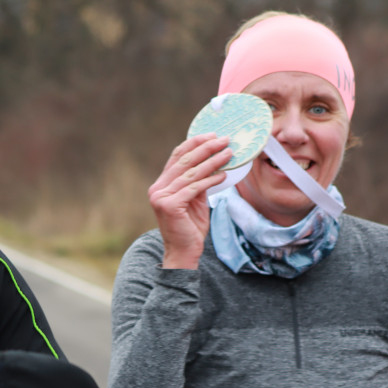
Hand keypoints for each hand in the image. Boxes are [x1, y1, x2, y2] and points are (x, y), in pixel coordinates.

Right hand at [149, 133, 231, 268]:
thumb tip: (213, 163)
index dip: (194, 143)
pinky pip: (194, 188)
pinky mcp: (170, 206)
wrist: (183, 252)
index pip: (177, 157)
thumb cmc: (190, 227)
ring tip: (229, 153)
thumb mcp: (194, 200)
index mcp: (160, 185)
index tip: (211, 135)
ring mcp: (161, 197)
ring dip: (213, 161)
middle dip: (206, 148)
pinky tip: (224, 174)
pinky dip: (210, 180)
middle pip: (184, 161)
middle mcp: (157, 188)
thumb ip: (197, 182)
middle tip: (224, 139)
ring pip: (191, 173)